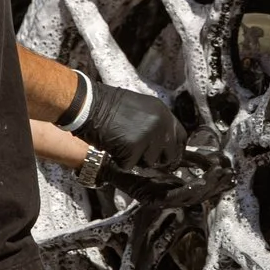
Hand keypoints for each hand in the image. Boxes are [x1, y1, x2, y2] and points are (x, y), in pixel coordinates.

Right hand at [70, 76, 186, 178]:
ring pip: (149, 163)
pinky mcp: (133, 147)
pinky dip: (119, 161)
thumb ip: (155, 124)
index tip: (167, 156)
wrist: (88, 104)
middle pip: (170, 155)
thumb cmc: (108, 106)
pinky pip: (129, 166)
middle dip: (156, 159)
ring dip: (135, 159)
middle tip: (140, 155)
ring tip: (121, 143)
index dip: (174, 149)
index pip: (181, 137)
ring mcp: (148, 136)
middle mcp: (160, 124)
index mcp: (163, 113)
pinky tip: (112, 146)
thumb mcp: (141, 109)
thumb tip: (163, 146)